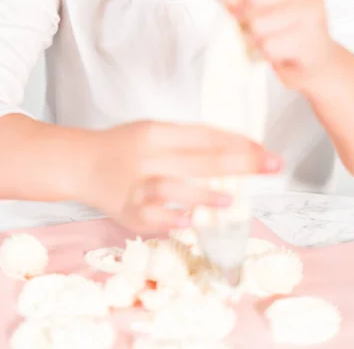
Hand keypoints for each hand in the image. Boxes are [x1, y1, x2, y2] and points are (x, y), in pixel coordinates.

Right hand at [83, 121, 280, 233]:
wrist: (81, 163)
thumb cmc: (124, 146)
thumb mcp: (152, 131)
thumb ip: (187, 140)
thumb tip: (233, 148)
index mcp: (155, 132)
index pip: (202, 134)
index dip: (236, 140)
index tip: (263, 147)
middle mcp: (146, 156)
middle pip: (196, 159)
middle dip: (238, 162)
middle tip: (272, 165)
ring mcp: (136, 185)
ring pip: (171, 188)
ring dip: (202, 195)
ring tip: (230, 202)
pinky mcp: (128, 211)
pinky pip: (152, 217)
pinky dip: (171, 220)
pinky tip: (190, 222)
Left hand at [204, 0, 337, 91]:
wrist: (313, 59)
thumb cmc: (279, 28)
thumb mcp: (248, 4)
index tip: (230, 6)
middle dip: (244, 17)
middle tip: (254, 26)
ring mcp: (312, 10)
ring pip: (259, 24)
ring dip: (255, 38)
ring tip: (270, 38)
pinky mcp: (312, 37)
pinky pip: (269, 46)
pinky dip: (267, 53)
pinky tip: (280, 50)